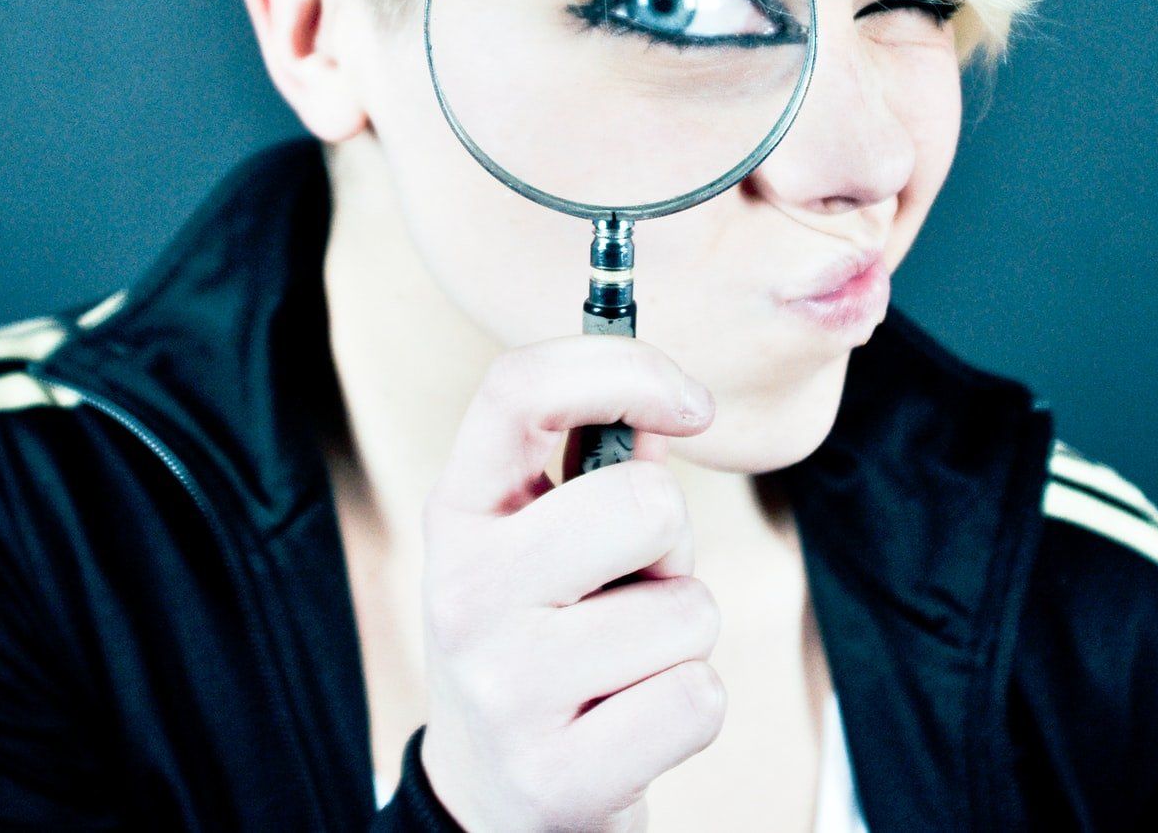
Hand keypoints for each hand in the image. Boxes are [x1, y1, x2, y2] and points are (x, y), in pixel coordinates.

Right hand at [416, 334, 725, 831]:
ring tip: (623, 665)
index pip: (517, 388)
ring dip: (683, 638)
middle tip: (635, 586)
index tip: (689, 404)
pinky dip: (689, 709)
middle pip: (646, 502)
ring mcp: (503, 688)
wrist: (490, 800)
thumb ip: (598, 468)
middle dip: (675, 544)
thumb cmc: (538, 643)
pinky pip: (698, 700)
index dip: (624, 368)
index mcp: (459, 513)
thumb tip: (664, 399)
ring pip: (689, 612)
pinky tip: (629, 723)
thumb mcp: (539, 546)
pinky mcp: (555, 775)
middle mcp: (463, 592)